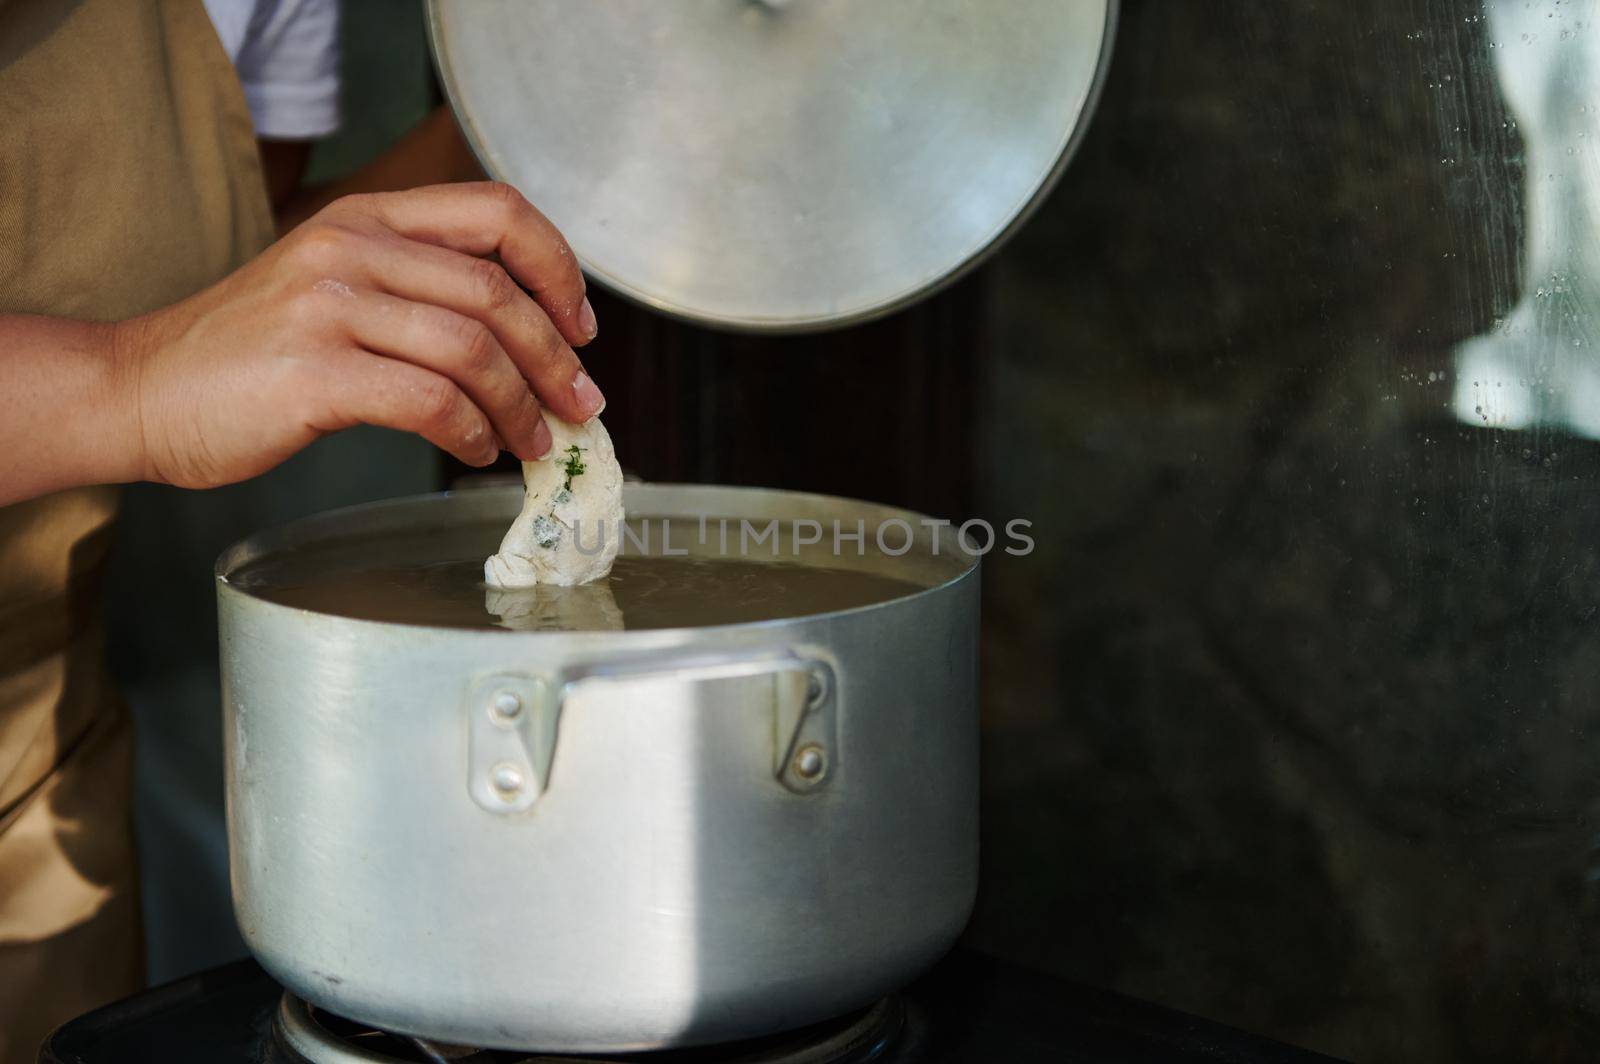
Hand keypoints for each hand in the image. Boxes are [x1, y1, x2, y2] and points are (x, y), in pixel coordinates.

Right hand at [113, 181, 603, 488]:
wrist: (140, 390)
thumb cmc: (249, 355)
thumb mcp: (334, 287)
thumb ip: (418, 294)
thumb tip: (527, 346)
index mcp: (366, 216)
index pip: (496, 210)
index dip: (557, 266)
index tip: (581, 325)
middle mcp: (350, 246)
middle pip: (496, 291)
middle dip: (555, 357)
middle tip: (582, 405)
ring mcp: (327, 305)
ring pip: (472, 348)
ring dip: (522, 405)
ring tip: (535, 442)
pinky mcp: (312, 371)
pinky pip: (430, 401)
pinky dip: (472, 432)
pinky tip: (477, 452)